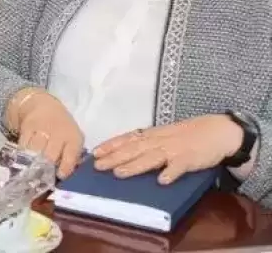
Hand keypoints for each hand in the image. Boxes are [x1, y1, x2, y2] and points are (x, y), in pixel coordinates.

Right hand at [7, 87, 84, 177]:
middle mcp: (58, 133)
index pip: (70, 156)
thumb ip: (72, 157)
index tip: (60, 176)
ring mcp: (41, 129)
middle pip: (50, 156)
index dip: (65, 168)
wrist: (44, 107)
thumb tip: (64, 176)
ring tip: (32, 171)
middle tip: (43, 178)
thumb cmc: (63, 129)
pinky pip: (23, 145)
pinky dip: (23, 155)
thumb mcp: (73, 139)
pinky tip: (25, 160)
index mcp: (73, 138)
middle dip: (46, 169)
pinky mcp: (26, 127)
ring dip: (33, 163)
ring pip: (35, 152)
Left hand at [93, 115, 243, 184]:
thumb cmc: (187, 135)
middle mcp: (159, 141)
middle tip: (98, 166)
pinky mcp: (190, 159)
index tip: (94, 153)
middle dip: (114, 158)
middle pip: (134, 149)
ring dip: (135, 165)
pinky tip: (162, 181)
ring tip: (120, 173)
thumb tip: (125, 152)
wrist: (218, 131)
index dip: (110, 146)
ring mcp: (174, 149)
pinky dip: (171, 172)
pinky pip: (179, 166)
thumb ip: (147, 143)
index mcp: (152, 135)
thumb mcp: (164, 135)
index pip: (127, 139)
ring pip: (151, 157)